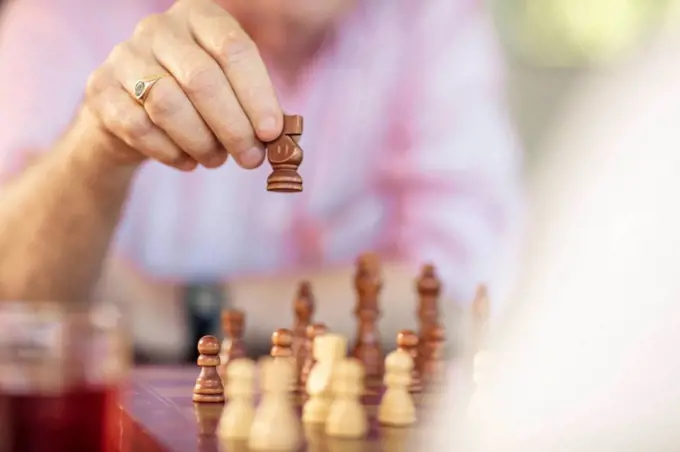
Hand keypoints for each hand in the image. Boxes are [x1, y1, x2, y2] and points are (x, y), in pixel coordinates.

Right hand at [85, 0, 282, 170]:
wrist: (131, 114)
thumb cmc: (196, 102)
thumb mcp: (230, 91)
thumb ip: (256, 108)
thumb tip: (282, 139)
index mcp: (199, 16)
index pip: (233, 49)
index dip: (257, 95)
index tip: (273, 133)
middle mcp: (158, 28)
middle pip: (201, 79)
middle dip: (233, 127)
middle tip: (251, 159)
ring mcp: (124, 56)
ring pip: (168, 104)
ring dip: (202, 143)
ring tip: (217, 160)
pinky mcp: (100, 91)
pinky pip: (139, 127)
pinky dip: (170, 152)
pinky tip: (187, 161)